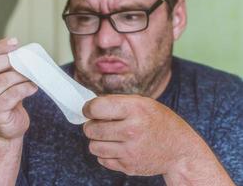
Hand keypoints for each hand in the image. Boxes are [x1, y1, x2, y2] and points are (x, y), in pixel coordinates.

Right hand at [0, 38, 37, 139]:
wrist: (7, 128)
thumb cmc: (4, 101)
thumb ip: (0, 66)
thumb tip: (15, 46)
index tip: (14, 42)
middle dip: (12, 60)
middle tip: (27, 61)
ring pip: (3, 80)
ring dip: (22, 75)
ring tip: (33, 75)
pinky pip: (12, 94)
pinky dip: (25, 87)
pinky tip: (33, 86)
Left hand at [83, 95, 210, 176]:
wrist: (180, 150)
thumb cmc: (160, 122)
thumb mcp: (143, 103)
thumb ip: (118, 103)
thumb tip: (91, 106)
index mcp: (135, 110)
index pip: (96, 108)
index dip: (88, 108)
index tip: (90, 110)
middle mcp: (132, 131)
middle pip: (90, 129)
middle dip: (91, 125)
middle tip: (99, 124)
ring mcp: (130, 151)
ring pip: (93, 146)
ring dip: (97, 140)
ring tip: (109, 136)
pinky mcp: (128, 166)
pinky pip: (102, 160)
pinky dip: (106, 153)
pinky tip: (117, 147)